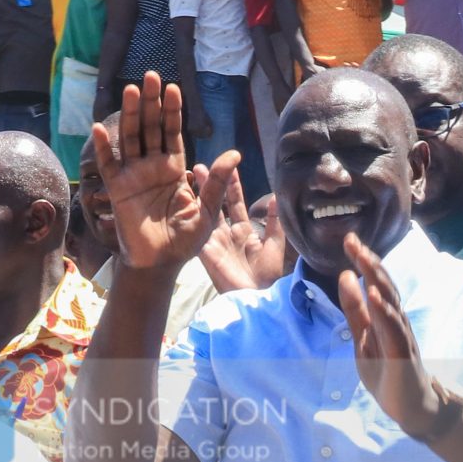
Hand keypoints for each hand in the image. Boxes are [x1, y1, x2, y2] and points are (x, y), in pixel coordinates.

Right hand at [86, 73, 234, 272]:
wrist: (160, 263)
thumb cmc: (185, 240)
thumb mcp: (208, 211)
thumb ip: (218, 182)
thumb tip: (235, 153)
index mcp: (175, 168)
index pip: (173, 132)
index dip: (173, 110)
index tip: (173, 87)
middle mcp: (153, 166)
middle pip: (151, 127)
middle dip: (150, 102)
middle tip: (150, 75)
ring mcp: (133, 175)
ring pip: (130, 138)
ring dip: (129, 114)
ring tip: (130, 90)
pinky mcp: (116, 189)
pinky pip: (108, 164)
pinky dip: (104, 147)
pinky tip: (100, 127)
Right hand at [198, 169, 286, 291]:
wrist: (258, 296)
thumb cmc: (268, 275)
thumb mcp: (275, 244)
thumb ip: (276, 221)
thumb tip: (277, 196)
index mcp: (243, 230)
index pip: (236, 202)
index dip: (233, 185)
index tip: (230, 166)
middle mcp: (226, 233)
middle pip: (216, 203)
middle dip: (210, 183)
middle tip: (201, 165)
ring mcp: (213, 241)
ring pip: (204, 212)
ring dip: (198, 193)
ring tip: (192, 174)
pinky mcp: (205, 250)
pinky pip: (197, 229)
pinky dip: (191, 214)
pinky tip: (185, 199)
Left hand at [337, 231, 456, 441]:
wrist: (411, 406)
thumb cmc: (388, 371)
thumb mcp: (363, 337)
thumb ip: (355, 309)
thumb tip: (345, 276)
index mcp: (385, 315)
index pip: (374, 282)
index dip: (363, 261)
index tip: (349, 239)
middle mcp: (396, 320)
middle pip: (383, 285)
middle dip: (368, 262)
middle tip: (353, 240)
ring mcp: (401, 335)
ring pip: (390, 302)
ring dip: (377, 280)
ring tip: (364, 260)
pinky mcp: (402, 353)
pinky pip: (393, 329)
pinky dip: (384, 311)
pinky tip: (374, 296)